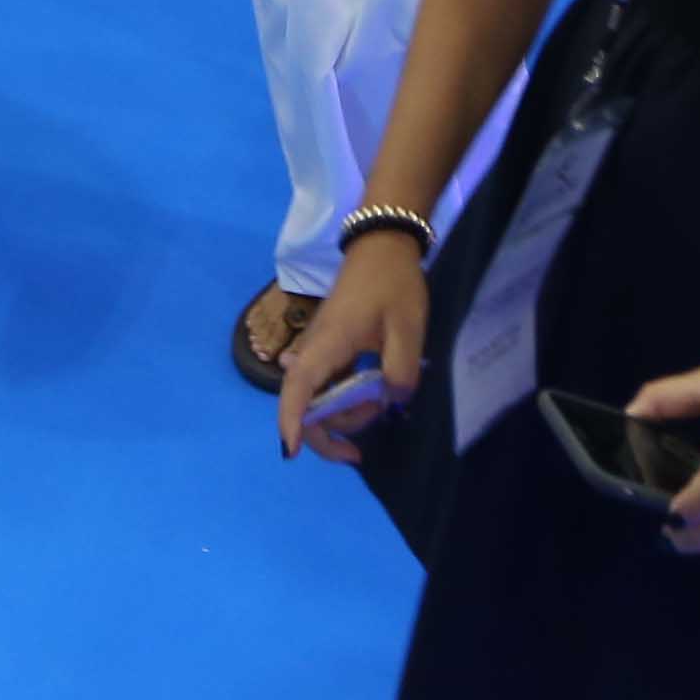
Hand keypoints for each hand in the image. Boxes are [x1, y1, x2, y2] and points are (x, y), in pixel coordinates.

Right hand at [281, 239, 431, 457]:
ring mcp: (321, 350)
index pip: (298, 389)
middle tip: (361, 450)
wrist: (383, 246)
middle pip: (304, 404)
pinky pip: (327, 385)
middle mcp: (316, 351)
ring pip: (316, 398)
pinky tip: (364, 406)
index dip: (291, 422)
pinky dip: (341, 404)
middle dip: (329, 433)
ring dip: (341, 418)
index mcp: (328, 345)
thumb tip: (392, 401)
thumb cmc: (393, 283)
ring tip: (378, 409)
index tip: (292, 452)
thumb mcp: (408, 328)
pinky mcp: (331, 348)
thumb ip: (401, 371)